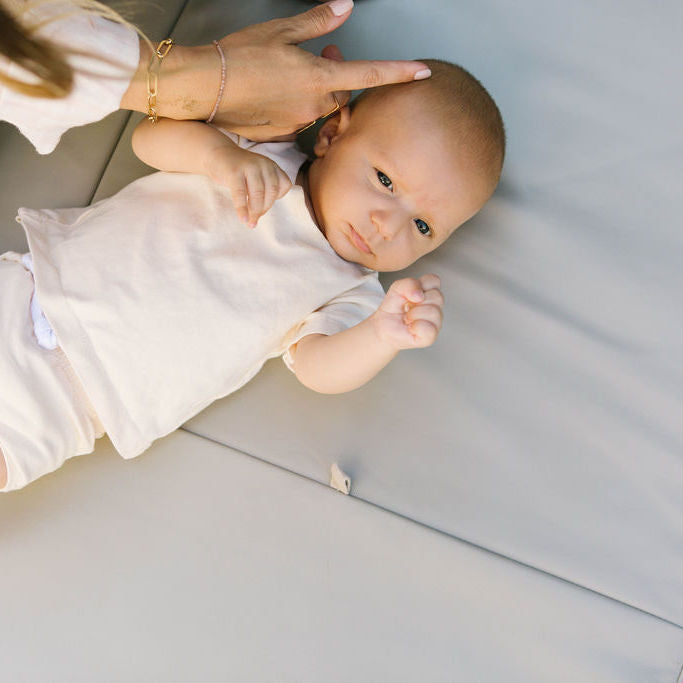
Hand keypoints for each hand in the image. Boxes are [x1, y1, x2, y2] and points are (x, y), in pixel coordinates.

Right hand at [206, 146, 291, 226]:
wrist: (216, 153)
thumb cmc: (238, 170)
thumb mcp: (256, 176)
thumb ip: (263, 190)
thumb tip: (260, 215)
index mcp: (271, 166)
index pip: (284, 185)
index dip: (277, 199)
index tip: (264, 207)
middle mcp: (264, 164)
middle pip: (272, 191)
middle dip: (264, 208)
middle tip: (255, 219)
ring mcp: (249, 166)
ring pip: (258, 194)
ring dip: (255, 211)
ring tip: (250, 223)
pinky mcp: (234, 172)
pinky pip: (240, 194)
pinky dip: (242, 209)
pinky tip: (243, 219)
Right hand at [208, 0, 430, 138]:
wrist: (204, 88)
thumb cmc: (240, 55)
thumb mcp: (281, 31)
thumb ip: (318, 22)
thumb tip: (346, 6)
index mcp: (318, 77)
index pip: (369, 75)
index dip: (399, 72)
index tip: (423, 71)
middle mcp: (314, 104)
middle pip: (341, 94)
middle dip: (335, 77)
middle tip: (318, 57)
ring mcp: (299, 122)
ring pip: (319, 107)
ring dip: (314, 92)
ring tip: (286, 75)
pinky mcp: (284, 135)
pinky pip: (300, 120)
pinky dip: (294, 107)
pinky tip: (273, 95)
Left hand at [371, 274, 443, 349]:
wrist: (382, 326)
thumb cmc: (393, 307)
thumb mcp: (397, 289)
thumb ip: (409, 284)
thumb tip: (419, 295)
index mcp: (430, 293)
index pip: (434, 280)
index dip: (420, 285)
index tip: (410, 294)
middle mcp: (436, 307)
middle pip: (436, 296)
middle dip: (415, 301)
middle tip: (407, 308)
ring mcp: (435, 323)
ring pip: (433, 311)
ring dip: (413, 314)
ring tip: (407, 318)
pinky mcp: (430, 337)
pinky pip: (429, 328)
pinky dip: (415, 326)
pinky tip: (410, 327)